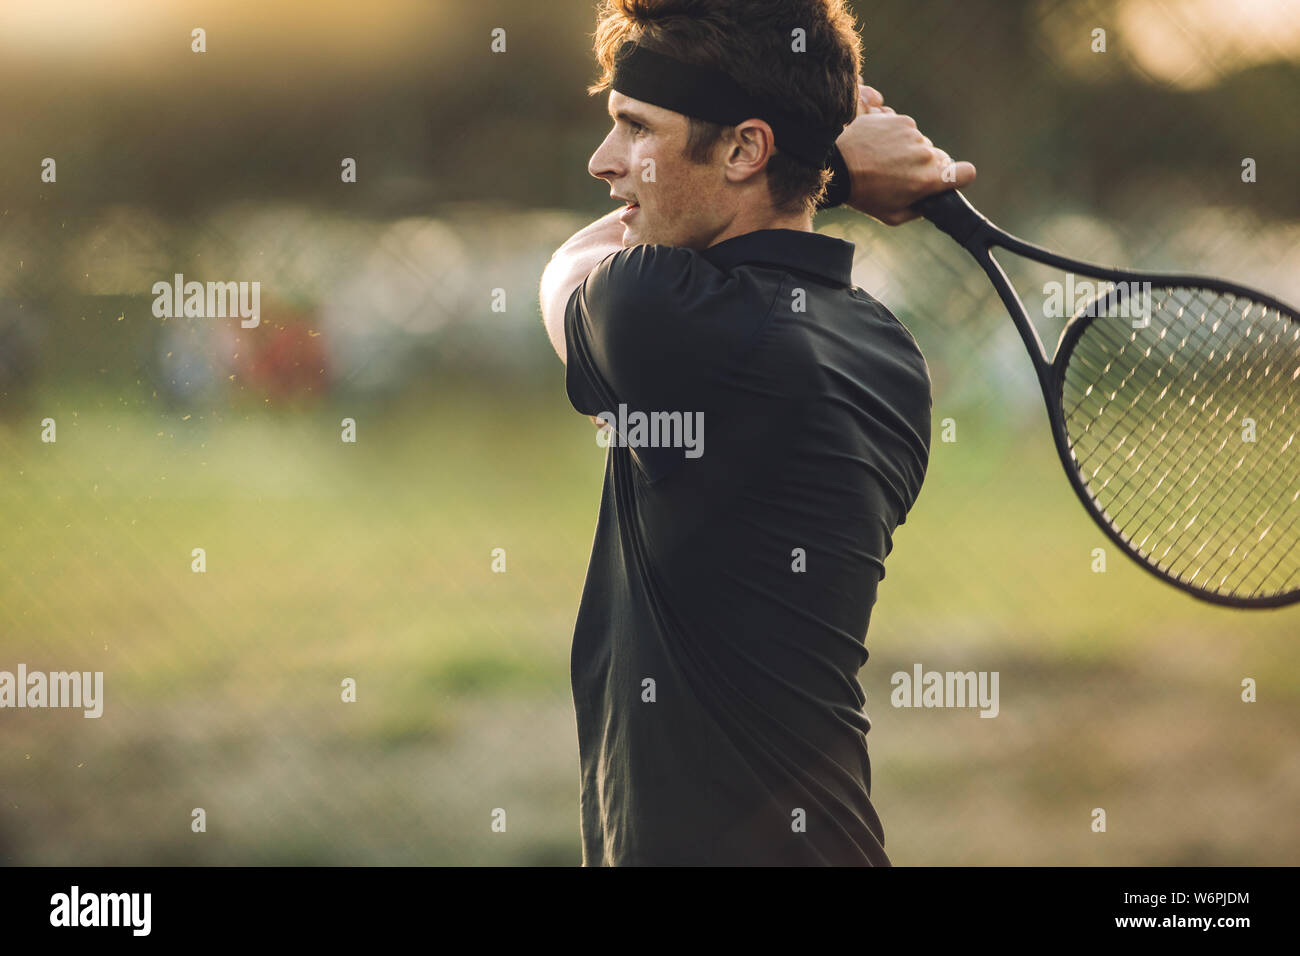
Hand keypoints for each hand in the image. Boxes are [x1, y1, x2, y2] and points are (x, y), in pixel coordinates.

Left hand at [836, 84, 975, 225]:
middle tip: (900, 175)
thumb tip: (931, 201)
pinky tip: (879, 147)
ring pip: (920, 143)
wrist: (836, 166)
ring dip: (908, 150)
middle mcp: (925, 154)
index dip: (959, 176)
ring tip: (884, 160)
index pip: (966, 173)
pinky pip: (906, 129)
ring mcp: (912, 134)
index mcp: (928, 180)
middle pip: (939, 158)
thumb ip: (919, 210)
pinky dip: (896, 136)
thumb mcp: (893, 216)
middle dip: (925, 167)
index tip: (947, 179)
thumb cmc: (864, 195)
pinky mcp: (898, 120)